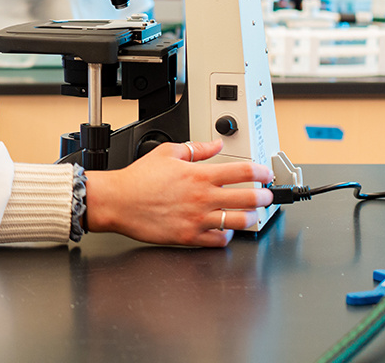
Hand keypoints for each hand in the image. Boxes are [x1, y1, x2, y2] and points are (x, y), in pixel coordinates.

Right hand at [83, 140, 273, 246]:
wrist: (117, 201)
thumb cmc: (138, 179)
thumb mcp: (167, 152)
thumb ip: (196, 148)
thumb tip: (215, 145)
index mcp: (199, 175)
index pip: (242, 171)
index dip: (261, 172)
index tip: (266, 174)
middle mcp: (202, 197)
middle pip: (248, 198)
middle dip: (264, 197)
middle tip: (266, 195)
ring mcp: (197, 219)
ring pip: (239, 222)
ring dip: (252, 218)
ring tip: (253, 214)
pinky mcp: (189, 237)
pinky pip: (219, 240)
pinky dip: (228, 236)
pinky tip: (227, 230)